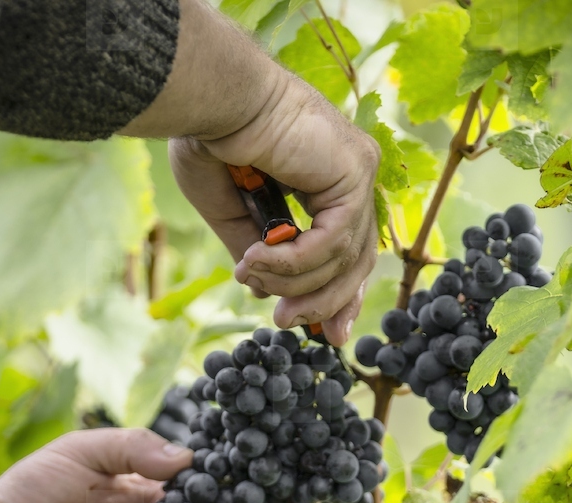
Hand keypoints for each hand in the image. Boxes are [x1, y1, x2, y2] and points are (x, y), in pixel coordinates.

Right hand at [169, 70, 380, 346]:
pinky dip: (294, 262)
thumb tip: (264, 291)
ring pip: (343, 258)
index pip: (348, 250)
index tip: (323, 333)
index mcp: (328, 179)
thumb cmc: (212, 137)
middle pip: (356, 262)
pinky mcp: (355, 172)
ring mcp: (358, 172)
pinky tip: (256, 261)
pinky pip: (332, 242)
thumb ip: (257, 250)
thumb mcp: (231, 209)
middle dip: (323, 302)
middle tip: (287, 323)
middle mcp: (351, 176)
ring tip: (252, 277)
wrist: (213, 99)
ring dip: (294, 281)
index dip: (337, 296)